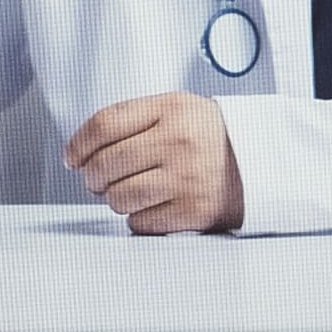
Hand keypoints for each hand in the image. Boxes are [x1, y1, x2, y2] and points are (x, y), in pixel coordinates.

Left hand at [65, 91, 246, 230]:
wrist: (259, 163)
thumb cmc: (210, 137)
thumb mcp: (178, 109)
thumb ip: (133, 120)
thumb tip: (81, 151)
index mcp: (171, 109)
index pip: (104, 124)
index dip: (78, 144)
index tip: (73, 157)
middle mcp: (178, 142)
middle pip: (104, 164)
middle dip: (93, 177)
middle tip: (98, 180)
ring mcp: (186, 178)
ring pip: (118, 197)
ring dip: (115, 199)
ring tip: (129, 192)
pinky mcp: (192, 212)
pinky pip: (140, 222)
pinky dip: (138, 218)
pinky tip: (152, 206)